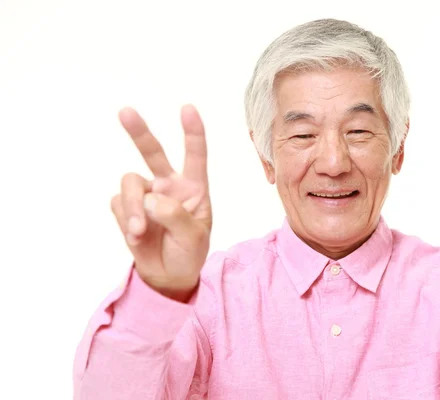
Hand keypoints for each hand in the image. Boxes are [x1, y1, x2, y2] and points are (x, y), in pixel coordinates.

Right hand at [110, 105, 211, 301]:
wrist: (167, 276)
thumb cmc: (189, 253)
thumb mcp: (194, 237)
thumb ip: (175, 216)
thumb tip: (150, 199)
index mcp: (193, 188)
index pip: (194, 156)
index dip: (192, 133)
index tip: (187, 109)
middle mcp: (168, 186)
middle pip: (153, 153)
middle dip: (139, 132)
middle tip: (125, 112)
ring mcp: (146, 195)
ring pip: (131, 183)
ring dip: (133, 207)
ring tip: (139, 231)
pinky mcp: (127, 208)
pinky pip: (119, 203)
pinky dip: (125, 219)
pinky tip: (136, 236)